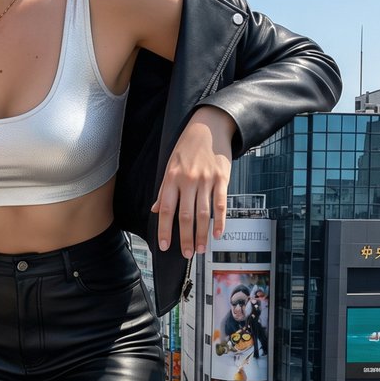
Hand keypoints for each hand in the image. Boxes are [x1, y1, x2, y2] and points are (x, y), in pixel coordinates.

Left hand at [151, 106, 235, 257]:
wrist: (209, 126)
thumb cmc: (187, 148)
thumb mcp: (170, 165)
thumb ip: (165, 190)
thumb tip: (157, 210)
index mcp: (172, 179)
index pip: (167, 210)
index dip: (165, 230)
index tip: (164, 246)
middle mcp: (188, 181)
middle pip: (186, 216)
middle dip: (185, 238)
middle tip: (187, 254)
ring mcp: (206, 180)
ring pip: (203, 213)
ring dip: (201, 234)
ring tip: (201, 249)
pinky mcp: (222, 178)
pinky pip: (220, 204)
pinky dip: (220, 221)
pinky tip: (218, 233)